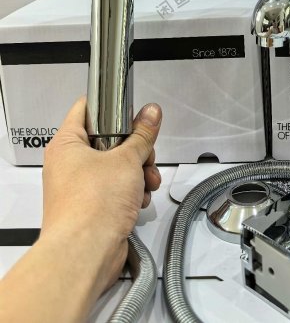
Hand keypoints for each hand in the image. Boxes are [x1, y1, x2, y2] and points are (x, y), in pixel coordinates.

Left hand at [41, 97, 162, 291]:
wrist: (85, 254)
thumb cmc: (94, 204)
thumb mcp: (127, 159)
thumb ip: (142, 134)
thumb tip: (151, 113)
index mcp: (67, 144)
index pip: (86, 109)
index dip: (110, 107)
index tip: (132, 111)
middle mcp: (68, 164)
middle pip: (107, 141)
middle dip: (134, 149)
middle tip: (145, 155)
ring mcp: (79, 187)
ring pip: (115, 167)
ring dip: (138, 173)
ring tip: (147, 182)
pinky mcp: (90, 208)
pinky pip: (115, 190)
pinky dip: (131, 192)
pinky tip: (139, 200)